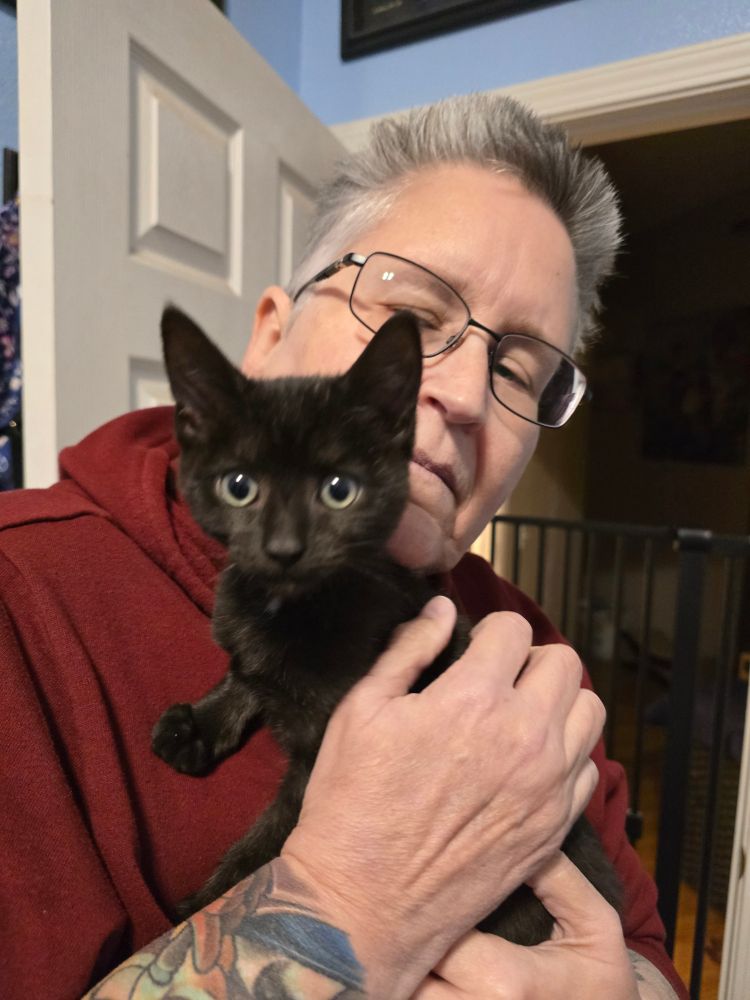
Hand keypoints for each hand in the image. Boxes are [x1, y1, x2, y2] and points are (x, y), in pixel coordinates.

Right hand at [281, 597, 604, 998]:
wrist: (365, 904)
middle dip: (530, 658)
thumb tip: (441, 609)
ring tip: (522, 715)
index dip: (489, 630)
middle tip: (499, 678)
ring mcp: (547, 786)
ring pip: (590, 712)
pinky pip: (588, 769)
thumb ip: (408, 650)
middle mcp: (524, 738)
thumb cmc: (352, 803)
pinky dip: (566, 755)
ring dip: (559, 702)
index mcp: (473, 700)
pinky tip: (528, 764)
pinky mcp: (554, 828)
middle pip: (564, 662)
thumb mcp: (361, 711)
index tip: (473, 647)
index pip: (514, 629)